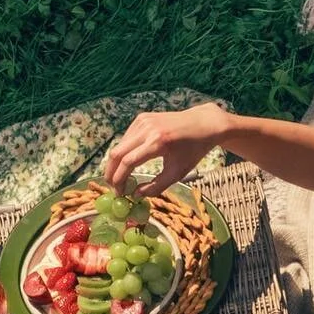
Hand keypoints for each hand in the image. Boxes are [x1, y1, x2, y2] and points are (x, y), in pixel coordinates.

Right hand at [103, 101, 228, 198]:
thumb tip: (135, 195)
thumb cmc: (192, 151)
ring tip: (120, 178)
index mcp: (158, 142)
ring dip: (116, 163)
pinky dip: (124, 152)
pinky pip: (126, 138)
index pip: (128, 162)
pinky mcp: (141, 118)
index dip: (120, 179)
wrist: (202, 124)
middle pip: (117, 152)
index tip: (119, 193)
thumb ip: (155, 186)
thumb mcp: (177, 173)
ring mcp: (142, 121)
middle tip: (112, 187)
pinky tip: (128, 163)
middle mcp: (147, 129)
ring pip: (120, 145)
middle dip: (111, 172)